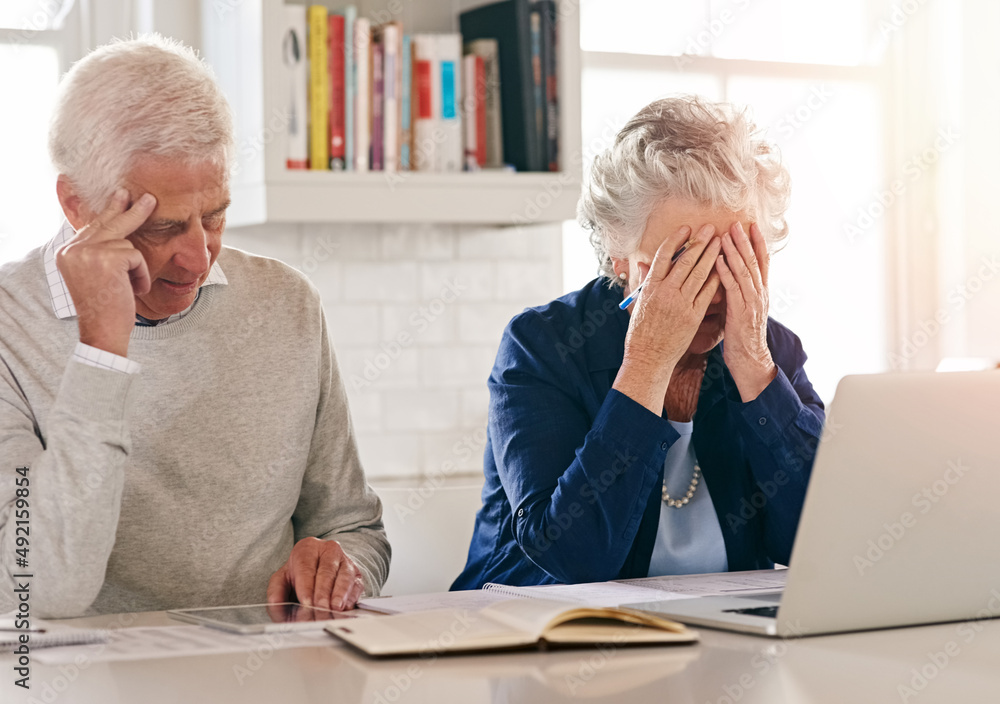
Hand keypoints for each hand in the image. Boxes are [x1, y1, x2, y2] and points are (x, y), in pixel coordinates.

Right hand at [55, 188, 156, 356]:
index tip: (121, 197)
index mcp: (67, 252)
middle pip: (107, 223)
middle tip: (147, 197)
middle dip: (130, 210)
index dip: (110, 213)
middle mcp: (73, 249)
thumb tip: (116, 224)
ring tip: (129, 287)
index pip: (93, 227)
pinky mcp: (107, 258)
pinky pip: (136, 256)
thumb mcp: (96, 274)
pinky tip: (132, 289)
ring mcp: (88, 252)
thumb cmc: (105, 307)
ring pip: (127, 243)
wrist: (103, 331)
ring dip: (136, 267)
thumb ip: (100, 250)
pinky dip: (141, 273)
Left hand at [266, 537, 364, 610]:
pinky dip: (351, 597)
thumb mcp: (282, 580)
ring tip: (333, 609)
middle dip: (323, 592)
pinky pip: (356, 585)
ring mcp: (345, 561)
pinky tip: (344, 608)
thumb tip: (275, 603)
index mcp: (307, 548)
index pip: (306, 566)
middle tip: (319, 608)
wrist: (320, 569)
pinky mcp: (356, 575)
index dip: (306, 585)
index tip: (306, 601)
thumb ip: (275, 591)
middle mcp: (329, 550)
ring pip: (344, 576)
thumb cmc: (300, 576)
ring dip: (339, 594)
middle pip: (326, 571)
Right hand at [614, 223, 721, 413]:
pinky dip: (716, 278)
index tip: (686, 228)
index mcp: (650, 287)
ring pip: (699, 273)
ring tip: (720, 241)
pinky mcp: (693, 315)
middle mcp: (666, 292)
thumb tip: (644, 264)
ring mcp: (681, 303)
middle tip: (711, 228)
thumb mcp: (637, 304)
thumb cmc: (640, 332)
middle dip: (700, 242)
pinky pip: (707, 293)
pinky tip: (724, 267)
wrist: (648, 358)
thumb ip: (644, 283)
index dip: (677, 240)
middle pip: (686, 261)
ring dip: (711, 255)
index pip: (664, 256)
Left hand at [715, 221, 776, 401]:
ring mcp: (752, 303)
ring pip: (744, 271)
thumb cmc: (742, 337)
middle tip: (738, 223)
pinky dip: (725, 272)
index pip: (762, 262)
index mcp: (761, 293)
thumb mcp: (744, 311)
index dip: (758, 243)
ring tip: (727, 235)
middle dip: (745, 241)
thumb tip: (729, 278)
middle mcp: (760, 295)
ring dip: (735, 252)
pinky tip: (717, 260)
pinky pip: (733, 288)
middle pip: (754, 262)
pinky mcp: (741, 313)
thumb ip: (739, 293)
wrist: (750, 361)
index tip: (752, 226)